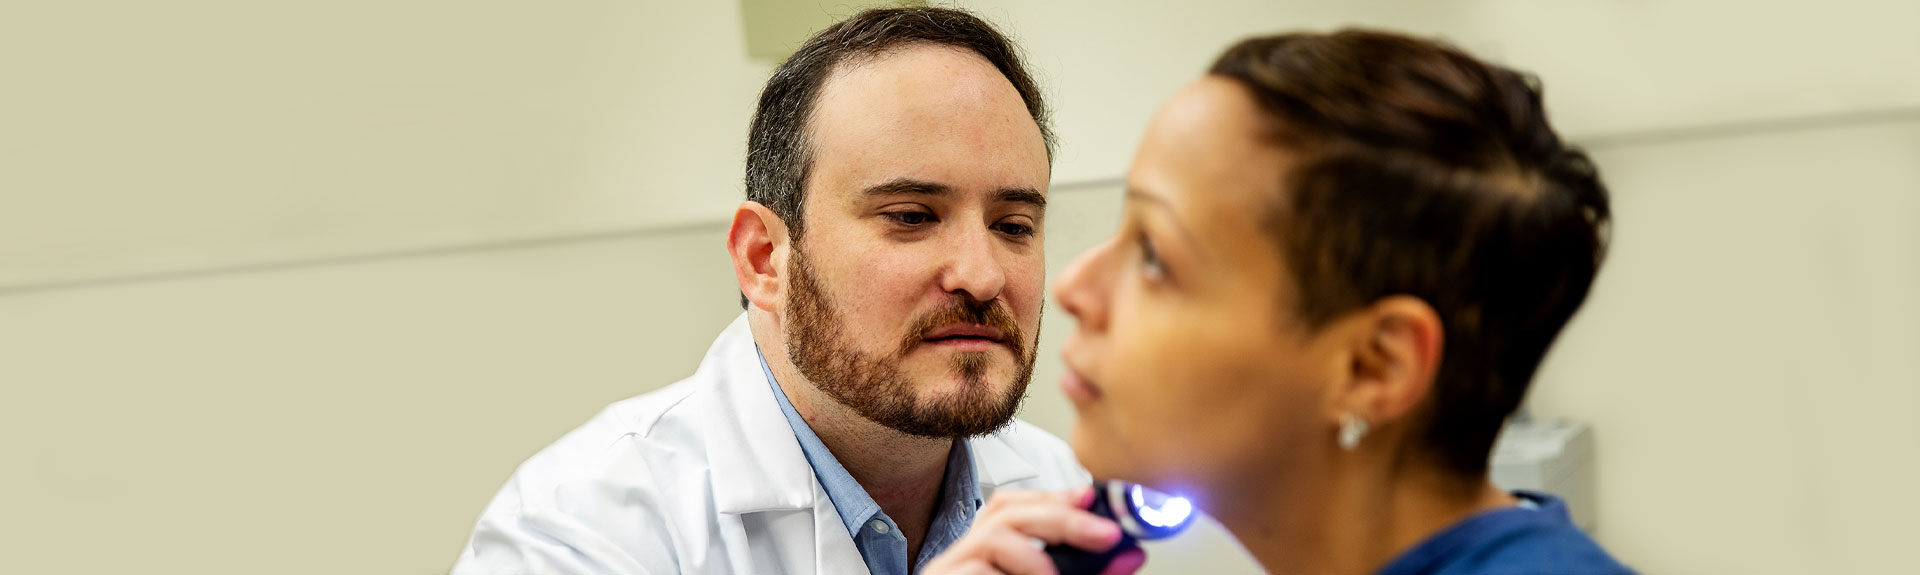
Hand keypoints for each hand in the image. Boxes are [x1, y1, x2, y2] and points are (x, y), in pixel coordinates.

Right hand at [921, 485, 1147, 574]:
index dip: (1051, 497)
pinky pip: (977, 573)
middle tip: (1106, 535)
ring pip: (990, 538)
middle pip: (1004, 513)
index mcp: (985, 559)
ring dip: (1035, 555)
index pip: (1012, 508)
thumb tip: (1131, 556)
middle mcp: (961, 562)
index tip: (1091, 498)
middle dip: (1061, 518)